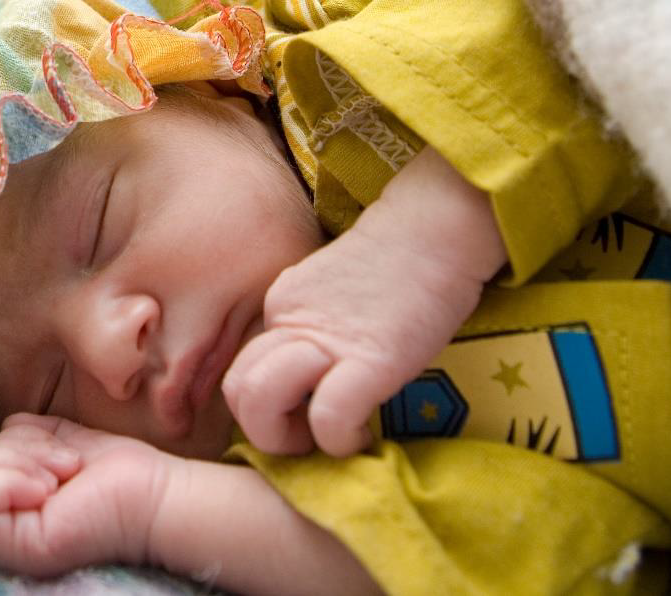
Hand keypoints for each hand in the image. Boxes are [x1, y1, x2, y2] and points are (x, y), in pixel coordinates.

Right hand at [0, 414, 177, 577]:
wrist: (153, 495)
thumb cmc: (113, 472)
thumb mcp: (54, 441)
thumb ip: (22, 435)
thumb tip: (4, 426)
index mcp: (7, 503)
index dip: (4, 445)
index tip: (55, 454)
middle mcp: (2, 527)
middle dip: (10, 449)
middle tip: (62, 465)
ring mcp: (5, 543)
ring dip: (15, 461)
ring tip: (61, 475)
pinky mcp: (16, 549)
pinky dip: (6, 482)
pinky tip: (48, 489)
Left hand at [222, 147, 502, 457]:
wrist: (433, 229)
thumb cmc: (399, 261)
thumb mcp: (336, 290)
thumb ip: (315, 326)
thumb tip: (315, 376)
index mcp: (280, 306)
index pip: (243, 369)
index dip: (265, 406)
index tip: (302, 418)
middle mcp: (288, 321)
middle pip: (236, 390)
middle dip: (265, 431)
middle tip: (308, 436)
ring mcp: (324, 340)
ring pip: (259, 403)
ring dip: (288, 440)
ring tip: (329, 438)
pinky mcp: (368, 360)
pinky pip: (327, 417)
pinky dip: (339, 440)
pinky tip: (363, 435)